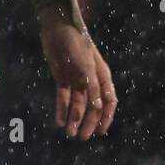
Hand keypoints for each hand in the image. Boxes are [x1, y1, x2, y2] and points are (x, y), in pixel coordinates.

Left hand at [38, 15, 115, 138]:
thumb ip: (92, 85)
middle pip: (92, 106)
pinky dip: (62, 109)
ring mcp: (76, 80)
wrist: (56, 27)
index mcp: (102, 77)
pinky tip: (59, 121)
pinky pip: (64, 98)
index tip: (101, 131)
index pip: (108, 101)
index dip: (106, 117)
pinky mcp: (62, 79)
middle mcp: (90, 81)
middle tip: (83, 137)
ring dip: (74, 119)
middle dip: (88, 122)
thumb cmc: (76, 43)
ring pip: (77, 105)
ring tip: (69, 133)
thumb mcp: (86, 65)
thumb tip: (99, 106)